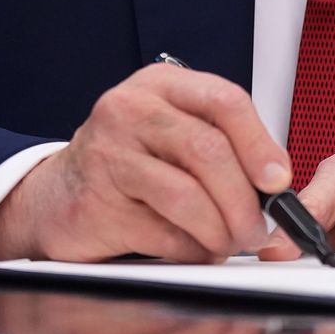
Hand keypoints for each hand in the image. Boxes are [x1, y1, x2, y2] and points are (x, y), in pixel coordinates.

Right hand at [0, 63, 290, 263]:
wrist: (55, 194)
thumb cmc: (126, 162)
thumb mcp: (173, 132)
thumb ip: (222, 145)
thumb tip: (276, 184)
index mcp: (161, 84)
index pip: (225, 101)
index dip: (259, 144)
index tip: (278, 180)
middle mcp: (130, 109)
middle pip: (208, 151)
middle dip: (244, 200)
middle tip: (258, 228)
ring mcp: (108, 155)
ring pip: (187, 196)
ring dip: (220, 230)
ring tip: (228, 242)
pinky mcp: (97, 204)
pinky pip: (164, 234)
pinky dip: (191, 249)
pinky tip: (193, 248)